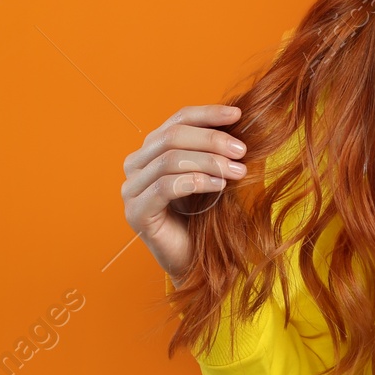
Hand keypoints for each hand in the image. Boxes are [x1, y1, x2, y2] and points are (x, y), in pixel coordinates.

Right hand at [122, 104, 250, 285]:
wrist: (196, 260)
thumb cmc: (205, 214)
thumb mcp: (212, 172)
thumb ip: (216, 147)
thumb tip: (240, 118)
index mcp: (151, 149)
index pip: (177, 120)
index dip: (207, 114)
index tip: (238, 116)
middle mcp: (135, 165)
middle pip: (172, 136)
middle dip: (211, 140)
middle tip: (242, 151)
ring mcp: (131, 190)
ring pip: (169, 160)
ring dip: (209, 162)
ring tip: (237, 171)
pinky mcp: (136, 213)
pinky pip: (165, 187)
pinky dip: (196, 181)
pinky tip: (219, 186)